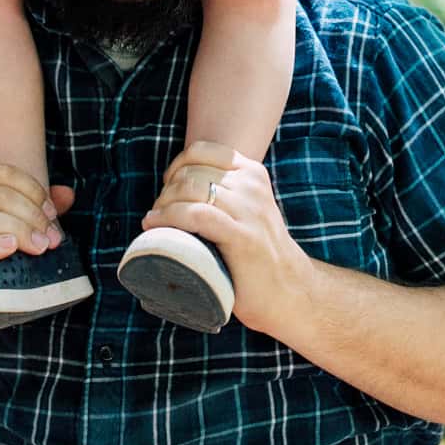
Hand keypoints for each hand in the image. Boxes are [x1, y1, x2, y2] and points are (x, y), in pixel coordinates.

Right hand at [0, 167, 76, 287]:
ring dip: (15, 229)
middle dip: (30, 214)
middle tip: (52, 240)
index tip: (53, 214)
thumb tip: (68, 194)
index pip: (0, 174)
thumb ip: (36, 214)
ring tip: (38, 247)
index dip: (31, 189)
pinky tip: (8, 248)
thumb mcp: (11, 238)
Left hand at [140, 141, 308, 338]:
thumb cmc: (258, 254)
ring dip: (163, 204)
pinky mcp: (241, 236)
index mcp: (252, 174)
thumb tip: (180, 186)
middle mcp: (252, 186)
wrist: (290, 292)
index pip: (201, 151)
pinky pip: (195, 214)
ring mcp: (249, 210)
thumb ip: (227, 193)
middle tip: (158, 213)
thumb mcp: (248, 210)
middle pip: (191, 172)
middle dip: (166, 191)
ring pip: (189, 189)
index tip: (167, 188)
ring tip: (155, 221)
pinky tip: (153, 225)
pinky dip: (167, 217)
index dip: (175, 167)